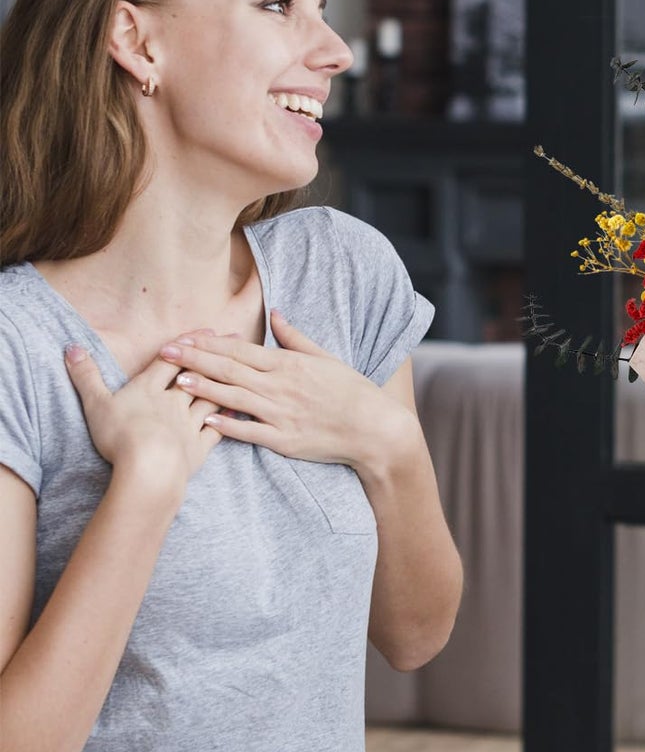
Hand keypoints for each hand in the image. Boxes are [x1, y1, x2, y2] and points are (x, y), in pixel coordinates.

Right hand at [65, 337, 221, 489]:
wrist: (149, 468)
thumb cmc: (120, 435)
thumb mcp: (96, 403)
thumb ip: (86, 376)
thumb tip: (72, 347)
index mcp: (149, 389)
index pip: (170, 360)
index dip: (186, 345)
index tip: (206, 331)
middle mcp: (174, 402)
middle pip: (197, 373)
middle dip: (214, 355)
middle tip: (235, 336)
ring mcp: (190, 425)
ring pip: (211, 398)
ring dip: (224, 383)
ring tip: (241, 369)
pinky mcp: (199, 448)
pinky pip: (217, 430)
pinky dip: (226, 421)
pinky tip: (236, 413)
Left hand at [157, 310, 409, 469]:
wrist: (373, 428)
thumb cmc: (351, 391)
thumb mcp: (326, 357)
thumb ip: (295, 337)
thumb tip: (275, 313)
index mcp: (289, 364)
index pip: (240, 350)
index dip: (208, 343)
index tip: (183, 337)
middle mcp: (281, 386)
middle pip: (229, 370)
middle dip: (194, 360)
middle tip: (163, 352)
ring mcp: (281, 414)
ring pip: (233, 398)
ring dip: (202, 389)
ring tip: (174, 382)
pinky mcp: (284, 439)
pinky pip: (250, 431)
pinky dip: (227, 426)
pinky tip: (205, 421)